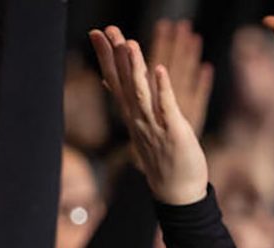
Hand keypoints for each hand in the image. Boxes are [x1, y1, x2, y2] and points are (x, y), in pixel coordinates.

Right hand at [89, 26, 206, 205]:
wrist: (176, 192)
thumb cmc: (162, 158)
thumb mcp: (141, 128)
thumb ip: (128, 103)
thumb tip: (111, 82)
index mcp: (132, 116)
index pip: (115, 80)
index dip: (106, 56)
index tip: (97, 32)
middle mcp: (139, 119)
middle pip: (125, 82)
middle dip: (116, 55)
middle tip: (109, 29)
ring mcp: (154, 126)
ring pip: (142, 93)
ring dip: (136, 68)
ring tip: (130, 44)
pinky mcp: (174, 132)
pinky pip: (166, 108)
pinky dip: (162, 89)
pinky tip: (159, 69)